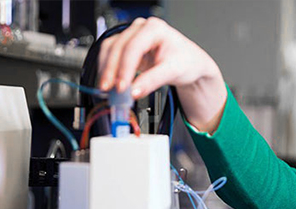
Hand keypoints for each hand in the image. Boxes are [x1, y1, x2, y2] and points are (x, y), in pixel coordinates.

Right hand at [98, 17, 226, 132]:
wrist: (190, 64)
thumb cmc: (186, 61)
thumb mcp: (173, 71)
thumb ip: (152, 81)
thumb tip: (133, 92)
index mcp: (155, 29)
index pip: (134, 47)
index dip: (125, 68)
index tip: (121, 87)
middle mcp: (140, 29)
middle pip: (117, 47)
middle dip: (111, 70)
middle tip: (109, 90)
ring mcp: (132, 37)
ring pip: (110, 50)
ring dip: (106, 70)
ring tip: (107, 89)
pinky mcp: (126, 48)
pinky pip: (110, 56)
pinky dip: (108, 70)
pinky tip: (109, 83)